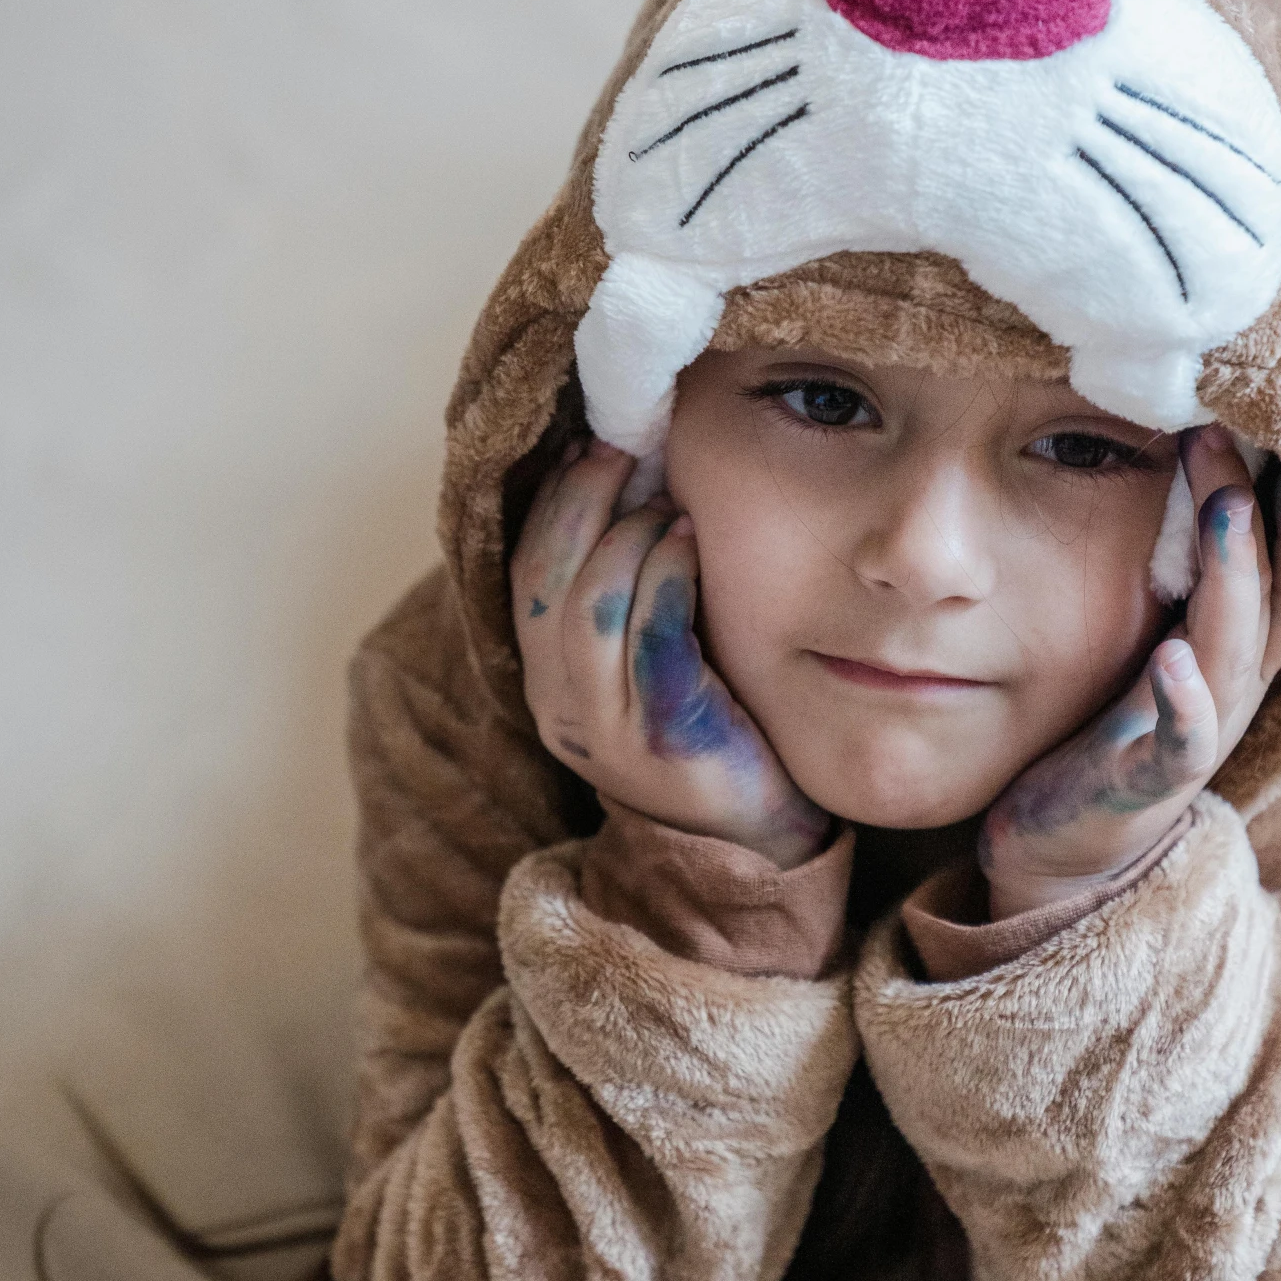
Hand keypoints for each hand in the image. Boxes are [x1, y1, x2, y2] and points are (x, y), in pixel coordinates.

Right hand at [510, 439, 829, 868]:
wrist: (758, 835)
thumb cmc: (712, 726)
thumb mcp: (648, 662)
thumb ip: (625, 596)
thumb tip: (632, 483)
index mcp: (547, 683)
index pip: (522, 572)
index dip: (549, 502)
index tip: (584, 445)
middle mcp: (561, 707)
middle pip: (545, 577)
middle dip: (579, 499)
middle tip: (620, 447)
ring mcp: (609, 728)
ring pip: (589, 603)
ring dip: (627, 534)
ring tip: (667, 501)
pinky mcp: (666, 736)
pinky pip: (651, 638)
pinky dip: (666, 575)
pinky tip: (691, 542)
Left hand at [979, 425, 1280, 920]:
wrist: (1061, 853)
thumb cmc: (1102, 734)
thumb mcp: (1144, 643)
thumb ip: (1165, 581)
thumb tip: (1165, 482)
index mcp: (1234, 654)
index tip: (1251, 419)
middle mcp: (1232, 691)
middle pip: (1278, 595)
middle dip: (1257, 512)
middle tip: (1220, 431)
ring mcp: (1197, 738)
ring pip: (1239, 652)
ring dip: (1233, 577)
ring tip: (1220, 508)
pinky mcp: (1147, 784)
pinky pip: (1182, 743)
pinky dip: (1184, 701)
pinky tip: (1170, 659)